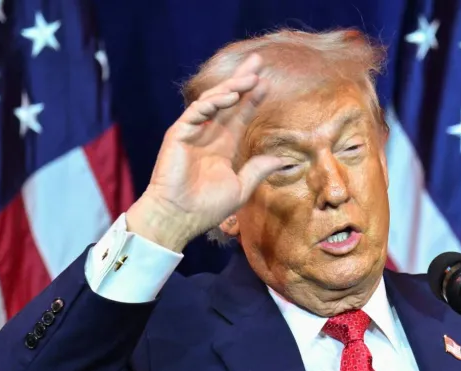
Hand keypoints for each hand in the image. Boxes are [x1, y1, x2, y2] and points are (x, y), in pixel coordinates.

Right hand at [126, 53, 284, 251]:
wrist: (179, 217)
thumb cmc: (206, 207)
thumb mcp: (240, 187)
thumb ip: (258, 170)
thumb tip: (282, 160)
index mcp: (222, 145)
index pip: (240, 115)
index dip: (252, 98)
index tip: (267, 83)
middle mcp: (208, 135)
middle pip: (227, 100)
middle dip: (242, 80)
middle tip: (258, 61)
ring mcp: (192, 133)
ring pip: (212, 101)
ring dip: (231, 87)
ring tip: (251, 77)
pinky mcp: (178, 135)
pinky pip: (196, 112)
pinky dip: (212, 103)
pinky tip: (229, 96)